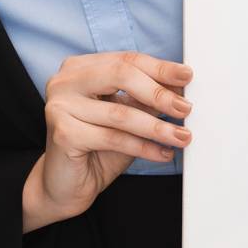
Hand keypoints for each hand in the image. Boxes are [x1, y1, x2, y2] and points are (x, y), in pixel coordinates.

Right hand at [24, 51, 193, 230]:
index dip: (159, 68)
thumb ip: (147, 99)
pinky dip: (143, 147)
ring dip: (157, 127)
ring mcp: (60, 106)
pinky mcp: (63, 133)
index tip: (187, 75)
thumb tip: (181, 86)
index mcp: (81, 68)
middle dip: (158, 92)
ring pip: (120, 113)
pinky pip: (113, 138)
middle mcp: (65, 81)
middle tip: (185, 108)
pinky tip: (162, 153)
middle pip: (121, 75)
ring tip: (181, 136)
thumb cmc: (97, 148)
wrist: (65, 187)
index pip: (126, 60)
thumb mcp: (127, 116)